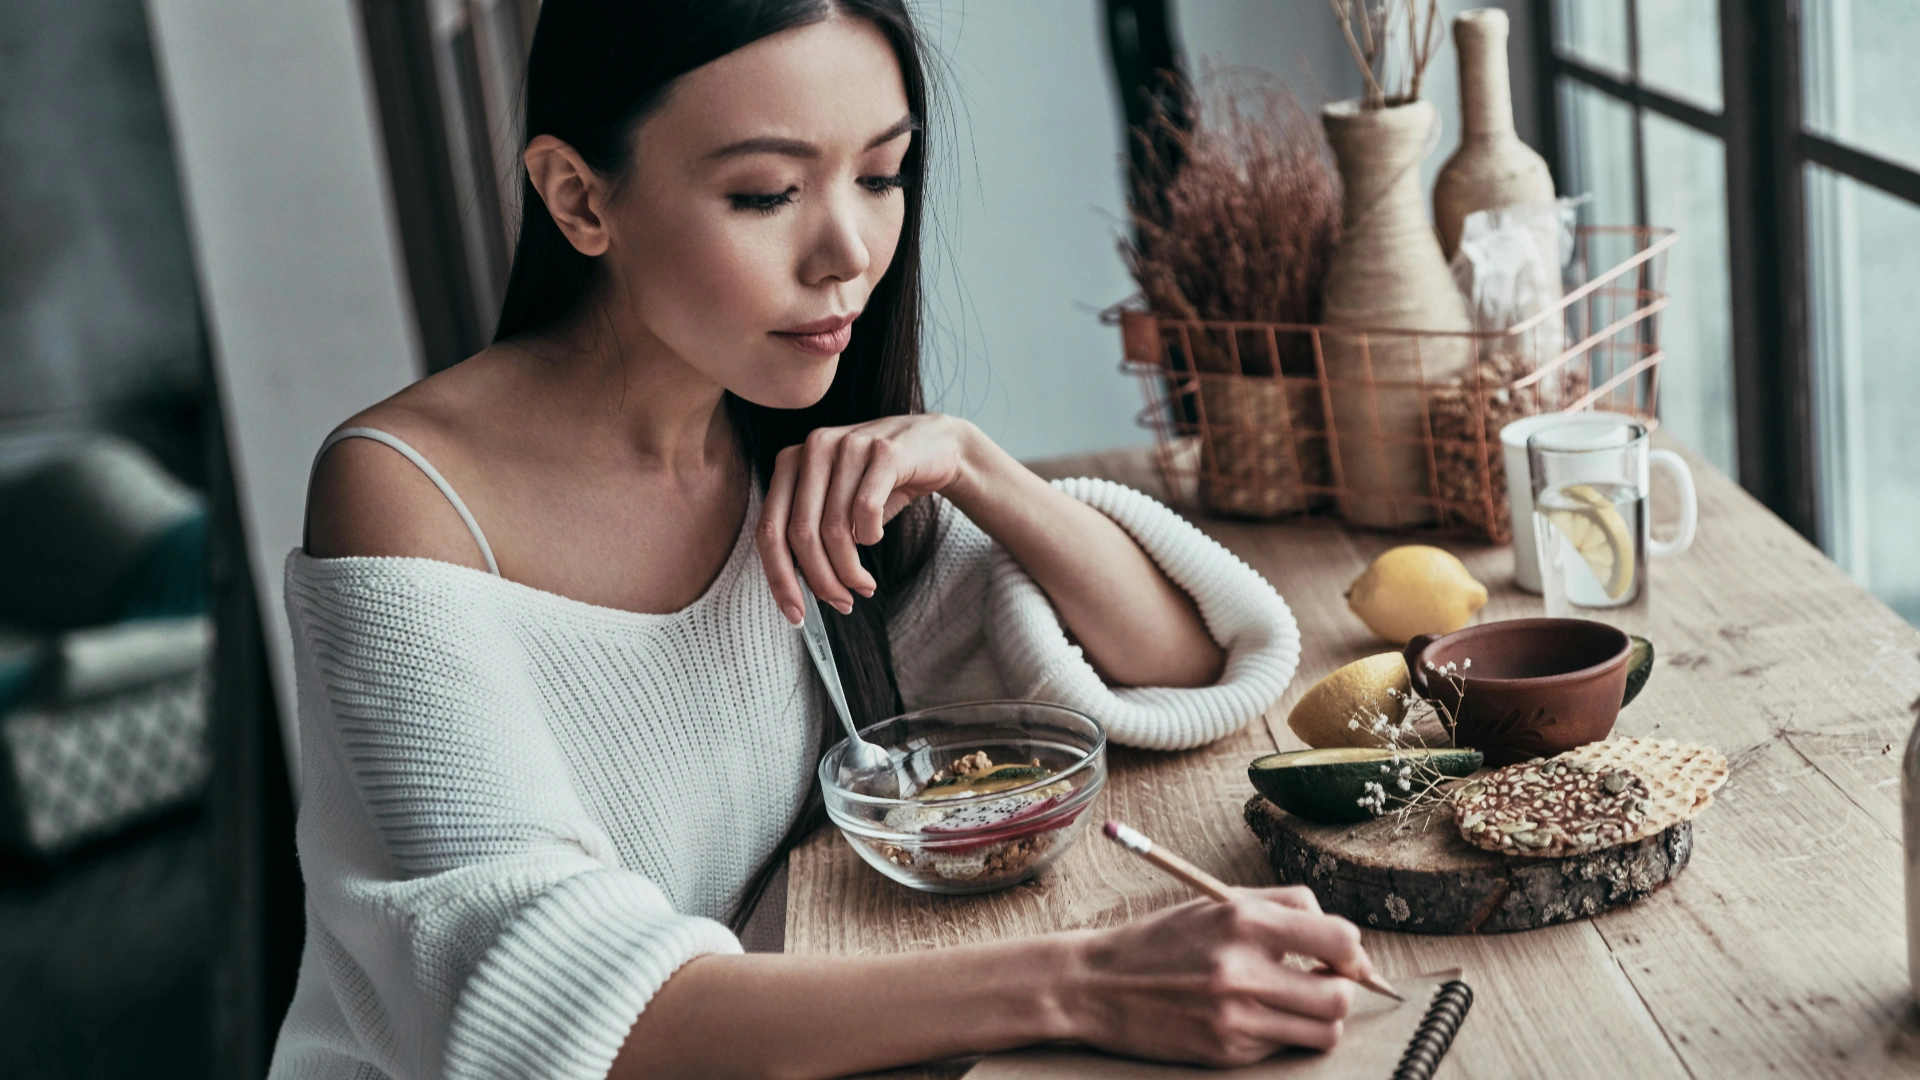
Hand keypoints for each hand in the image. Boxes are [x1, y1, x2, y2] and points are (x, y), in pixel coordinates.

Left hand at [755, 413, 981, 624]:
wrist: (934, 445)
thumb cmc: (878, 483)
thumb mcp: (836, 505)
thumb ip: (811, 535)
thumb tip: (797, 591)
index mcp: (789, 463)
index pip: (769, 529)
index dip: (779, 578)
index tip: (795, 615)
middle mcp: (813, 449)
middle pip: (801, 534)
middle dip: (822, 580)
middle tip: (842, 603)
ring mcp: (848, 445)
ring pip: (835, 528)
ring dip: (850, 570)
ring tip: (864, 585)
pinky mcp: (884, 452)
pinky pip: (866, 510)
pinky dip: (871, 536)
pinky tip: (876, 537)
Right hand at [1057, 888, 1370, 1066]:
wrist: (1098, 986)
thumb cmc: (1164, 939)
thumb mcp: (1218, 903)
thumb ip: (1286, 908)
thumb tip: (1347, 942)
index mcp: (1242, 922)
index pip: (1339, 939)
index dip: (1353, 951)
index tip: (1344, 955)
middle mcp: (1241, 972)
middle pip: (1339, 996)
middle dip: (1342, 989)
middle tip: (1323, 981)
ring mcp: (1235, 1019)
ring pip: (1323, 1032)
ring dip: (1320, 1018)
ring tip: (1297, 1002)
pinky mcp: (1227, 1052)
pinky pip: (1283, 1047)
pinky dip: (1281, 1033)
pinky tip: (1254, 1015)